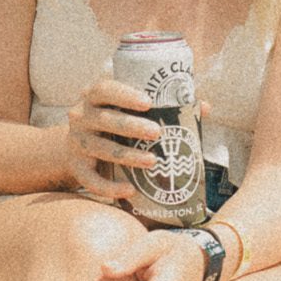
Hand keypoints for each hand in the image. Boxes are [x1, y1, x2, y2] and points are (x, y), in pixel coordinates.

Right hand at [61, 77, 159, 201]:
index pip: (105, 89)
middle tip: (157, 132)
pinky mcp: (76, 167)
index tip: (149, 102)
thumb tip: (203, 107)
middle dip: (132, 126)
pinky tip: (130, 190)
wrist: (77, 147)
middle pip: (105, 119)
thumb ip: (162, 105)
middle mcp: (80, 116)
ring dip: (128, 156)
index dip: (125, 95)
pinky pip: (91, 180)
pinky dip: (110, 188)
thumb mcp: (127, 108)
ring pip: (102, 149)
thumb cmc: (113, 120)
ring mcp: (76, 142)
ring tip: (152, 161)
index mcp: (93, 95)